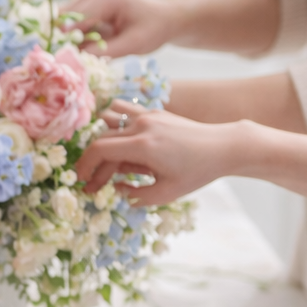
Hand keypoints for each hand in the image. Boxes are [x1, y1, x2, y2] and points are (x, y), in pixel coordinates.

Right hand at [65, 0, 180, 57]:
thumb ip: (104, 52)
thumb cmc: (153, 29)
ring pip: (63, 21)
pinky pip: (70, 22)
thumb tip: (76, 59)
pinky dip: (76, 36)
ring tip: (90, 49)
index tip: (63, 59)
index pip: (72, 19)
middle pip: (62, 18)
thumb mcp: (133, 45)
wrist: (165, 18)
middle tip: (76, 57)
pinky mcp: (86, 3)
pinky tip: (92, 42)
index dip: (65, 41)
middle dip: (66, 39)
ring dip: (71, 38)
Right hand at [73, 103, 242, 205]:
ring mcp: (148, 115)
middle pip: (104, 141)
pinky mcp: (154, 112)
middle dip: (95, 164)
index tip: (82, 181)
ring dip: (104, 142)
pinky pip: (124, 112)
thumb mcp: (166, 193)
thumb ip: (135, 195)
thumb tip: (115, 188)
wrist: (224, 147)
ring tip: (111, 163)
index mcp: (143, 146)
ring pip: (109, 123)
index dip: (86, 166)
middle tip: (95, 185)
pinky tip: (120, 142)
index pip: (99, 150)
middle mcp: (142, 125)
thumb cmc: (197, 172)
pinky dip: (115, 125)